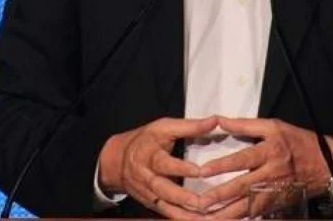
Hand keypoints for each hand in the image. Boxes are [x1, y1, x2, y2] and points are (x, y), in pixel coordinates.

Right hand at [98, 115, 217, 218]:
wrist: (117, 160)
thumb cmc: (145, 140)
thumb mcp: (163, 127)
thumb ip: (190, 126)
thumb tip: (215, 121)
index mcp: (149, 154)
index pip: (164, 162)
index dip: (181, 167)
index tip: (199, 171)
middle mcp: (146, 175)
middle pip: (161, 188)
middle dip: (181, 196)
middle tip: (201, 202)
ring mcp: (147, 191)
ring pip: (163, 205)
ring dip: (183, 212)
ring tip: (203, 216)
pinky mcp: (150, 203)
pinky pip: (165, 213)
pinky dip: (180, 218)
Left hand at [195, 117, 332, 217]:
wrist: (327, 164)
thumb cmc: (298, 142)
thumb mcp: (274, 126)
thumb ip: (245, 125)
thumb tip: (220, 120)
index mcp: (269, 152)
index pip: (242, 159)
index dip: (221, 165)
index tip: (202, 171)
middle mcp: (271, 174)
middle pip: (242, 187)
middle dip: (219, 196)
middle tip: (199, 202)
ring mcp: (274, 192)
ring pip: (248, 206)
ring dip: (227, 213)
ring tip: (208, 218)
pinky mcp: (277, 204)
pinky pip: (257, 214)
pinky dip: (242, 219)